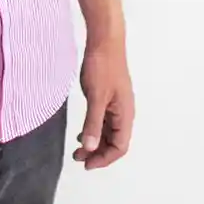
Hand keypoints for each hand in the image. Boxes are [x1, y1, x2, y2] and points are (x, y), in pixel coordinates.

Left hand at [72, 40, 133, 169]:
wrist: (104, 40)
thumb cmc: (103, 66)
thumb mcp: (96, 97)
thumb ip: (93, 124)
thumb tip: (90, 148)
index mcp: (125, 114)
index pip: (120, 147)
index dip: (104, 159)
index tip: (87, 163)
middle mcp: (124, 112)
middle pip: (115, 141)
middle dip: (98, 153)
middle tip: (78, 158)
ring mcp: (117, 104)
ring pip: (109, 131)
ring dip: (95, 141)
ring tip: (78, 148)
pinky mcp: (109, 96)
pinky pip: (104, 119)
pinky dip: (94, 128)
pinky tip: (82, 132)